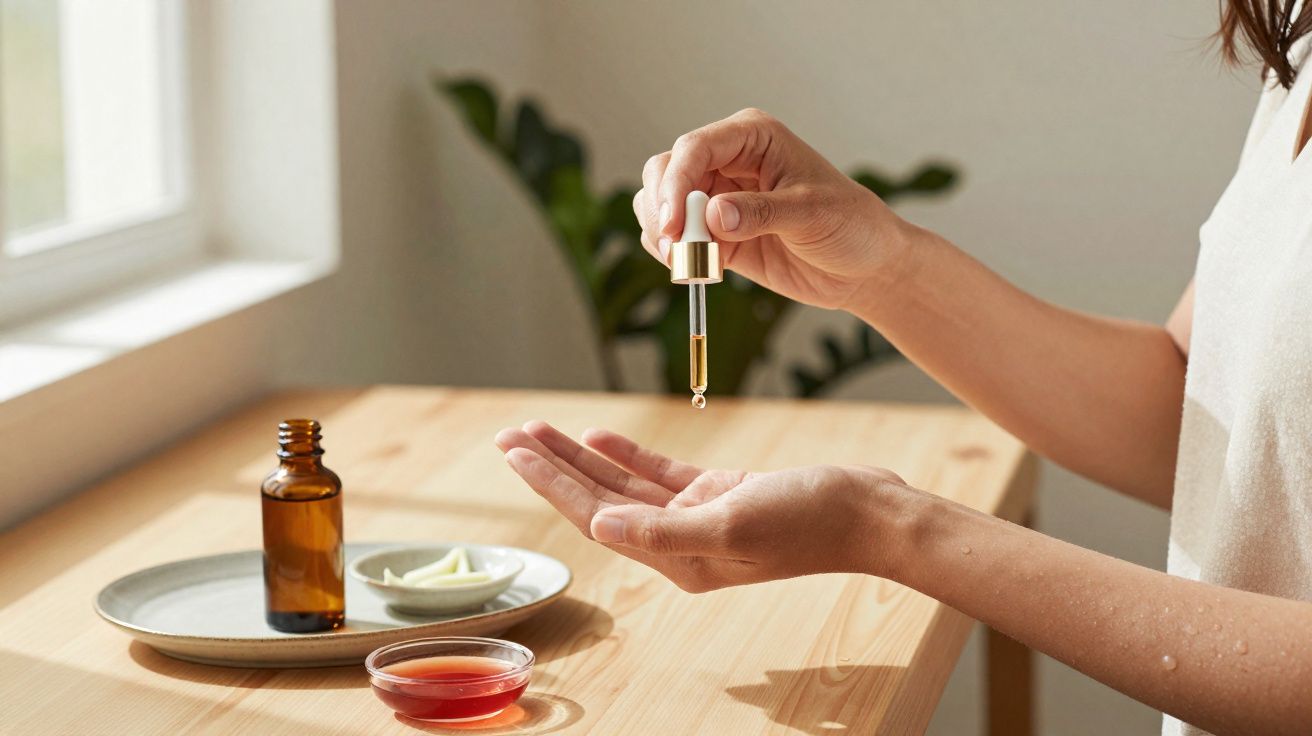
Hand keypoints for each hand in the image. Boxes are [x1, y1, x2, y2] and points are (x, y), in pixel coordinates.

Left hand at [494, 421, 910, 591]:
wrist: (868, 513)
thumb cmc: (811, 521)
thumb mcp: (734, 523)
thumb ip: (665, 529)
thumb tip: (600, 524)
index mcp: (677, 558)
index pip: (596, 516)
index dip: (552, 484)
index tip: (515, 453)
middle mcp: (679, 542)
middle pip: (599, 499)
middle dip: (552, 467)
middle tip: (509, 436)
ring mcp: (698, 517)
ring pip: (624, 484)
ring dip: (582, 457)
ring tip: (539, 430)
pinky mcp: (719, 494)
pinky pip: (659, 474)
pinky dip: (629, 456)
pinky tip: (599, 438)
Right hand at [634, 108, 911, 310]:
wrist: (864, 267)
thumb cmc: (851, 225)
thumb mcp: (812, 214)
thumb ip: (761, 213)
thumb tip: (713, 216)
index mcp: (752, 137)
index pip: (694, 149)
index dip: (675, 185)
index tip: (674, 226)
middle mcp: (727, 161)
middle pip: (665, 171)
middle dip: (663, 209)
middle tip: (678, 249)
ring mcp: (716, 196)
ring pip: (659, 203)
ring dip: (663, 234)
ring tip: (692, 263)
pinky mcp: (713, 232)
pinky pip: (672, 237)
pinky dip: (672, 253)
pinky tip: (697, 268)